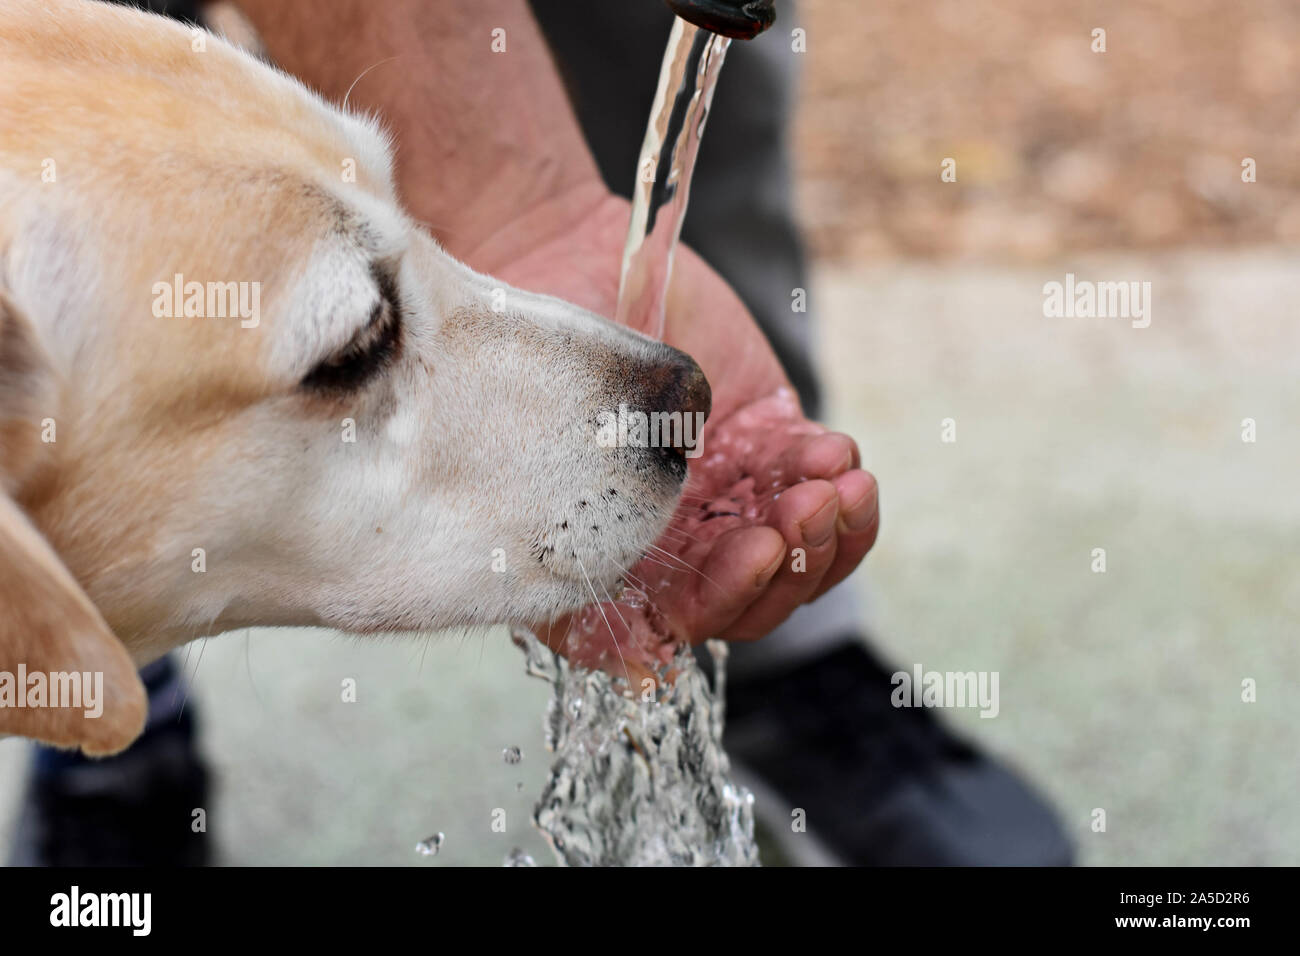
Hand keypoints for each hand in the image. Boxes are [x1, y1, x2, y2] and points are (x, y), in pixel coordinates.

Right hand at [464, 187, 878, 674]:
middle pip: (733, 605)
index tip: (746, 554)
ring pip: (787, 563)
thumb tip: (656, 593)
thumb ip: (600, 505)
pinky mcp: (756, 451)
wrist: (558, 249)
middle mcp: (650, 543)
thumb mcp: (554, 426)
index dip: (707, 610)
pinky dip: (836, 487)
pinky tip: (832, 452)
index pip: (642, 632)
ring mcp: (709, 500)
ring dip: (824, 538)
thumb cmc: (536, 336)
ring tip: (836, 484)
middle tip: (799, 514)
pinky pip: (813, 497)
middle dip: (780, 570)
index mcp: (584, 557)